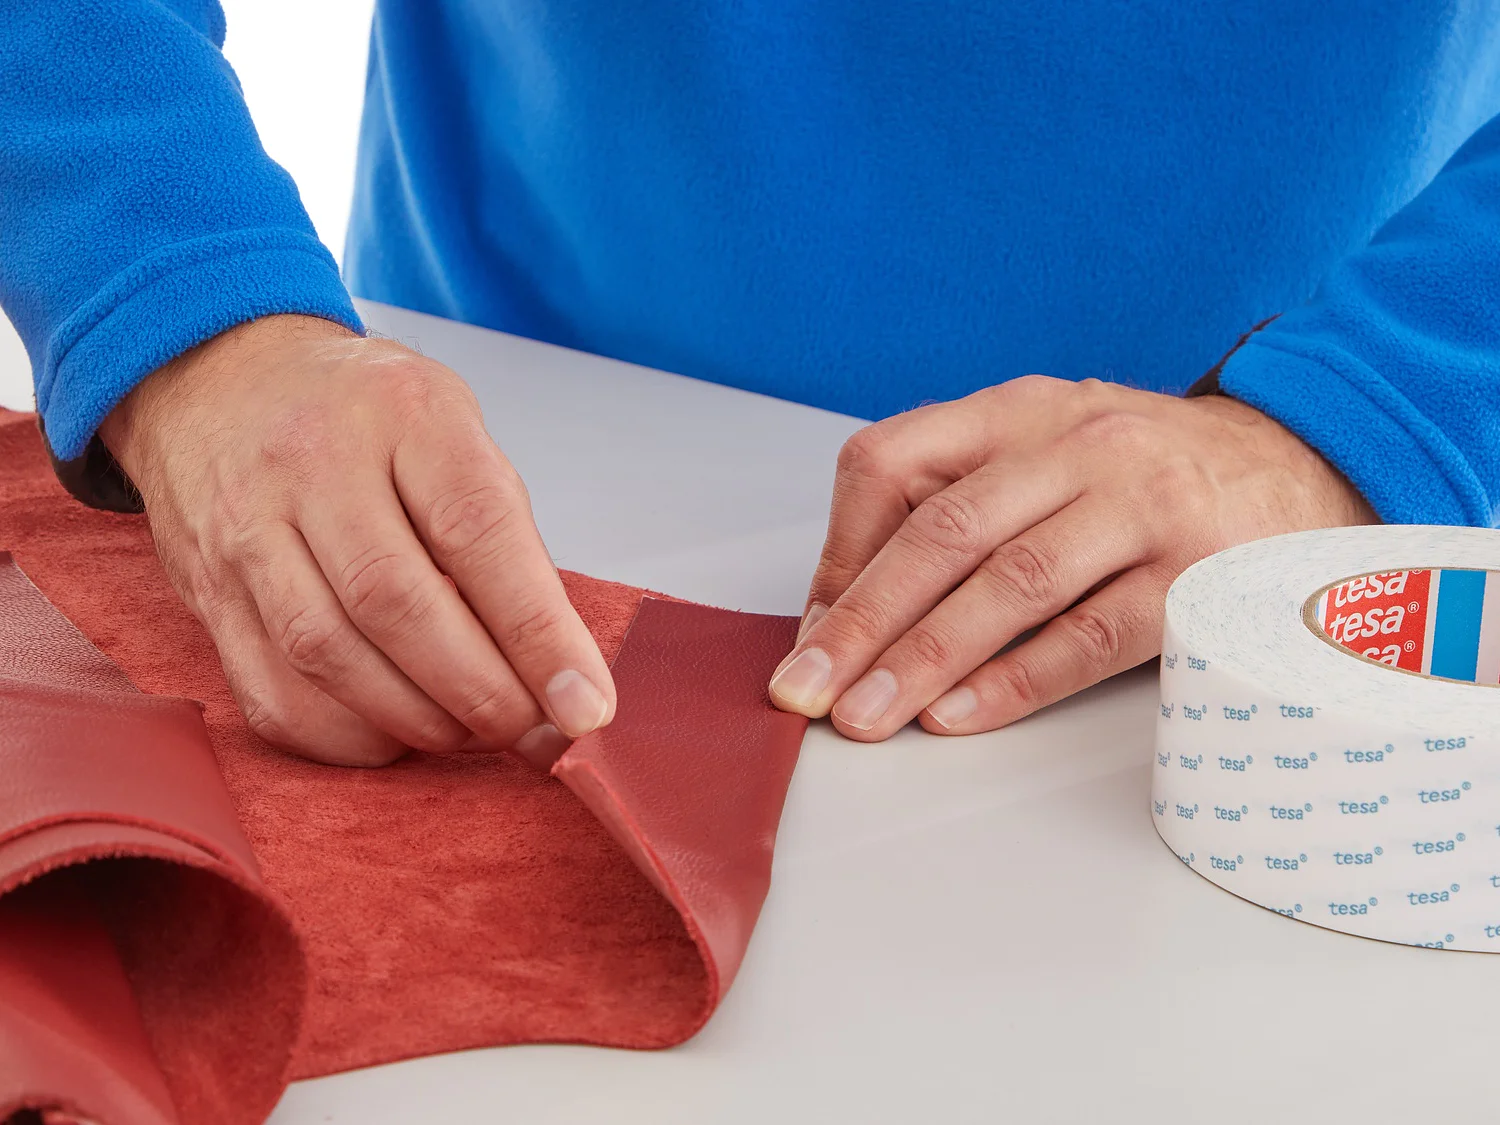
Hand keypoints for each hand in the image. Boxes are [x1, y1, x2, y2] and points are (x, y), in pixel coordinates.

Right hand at [100, 314, 614, 766]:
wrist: (220, 376)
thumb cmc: (364, 413)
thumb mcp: (452, 428)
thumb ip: (501, 534)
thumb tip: (554, 663)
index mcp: (405, 413)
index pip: (479, 531)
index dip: (537, 633)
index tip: (585, 703)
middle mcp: (314, 464)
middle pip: (398, 604)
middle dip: (483, 693)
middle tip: (537, 734)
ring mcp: (246, 528)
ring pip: (329, 655)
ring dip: (419, 721)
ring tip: (474, 735)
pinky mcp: (206, 591)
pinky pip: (273, 692)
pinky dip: (346, 736)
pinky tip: (394, 734)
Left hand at [769, 376, 1376, 739]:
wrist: (1300, 463)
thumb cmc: (1143, 472)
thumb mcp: (1044, 451)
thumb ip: (954, 507)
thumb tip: (844, 612)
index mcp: (1017, 411)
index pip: (892, 460)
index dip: (841, 551)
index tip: (813, 632)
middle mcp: (1075, 446)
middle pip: (944, 531)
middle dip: (864, 618)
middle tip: (806, 691)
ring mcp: (1141, 509)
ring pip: (1012, 584)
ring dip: (926, 657)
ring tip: (868, 716)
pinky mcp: (1195, 579)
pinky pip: (1090, 637)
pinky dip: (1017, 681)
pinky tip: (959, 717)